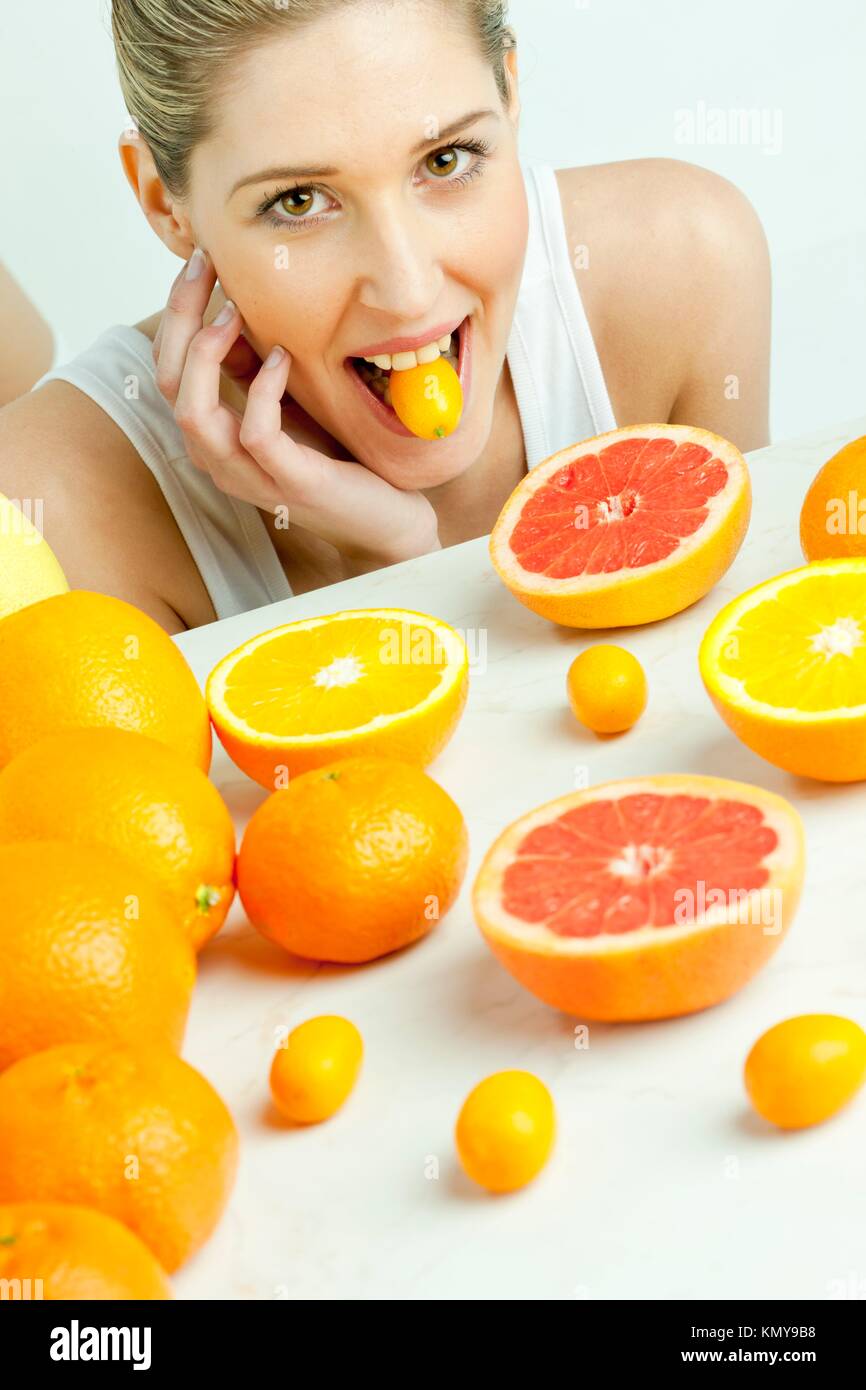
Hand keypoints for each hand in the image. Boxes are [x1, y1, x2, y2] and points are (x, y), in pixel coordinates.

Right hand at [151, 248, 439, 566]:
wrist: (386, 519)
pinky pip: (256, 433)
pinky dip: (263, 389)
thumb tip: (230, 303)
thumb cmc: (335, 458)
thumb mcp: (287, 401)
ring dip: (206, 353)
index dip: (176, 309)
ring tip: (232, 310)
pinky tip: (284, 357)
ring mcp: (249, 474)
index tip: (200, 257)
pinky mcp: (289, 483)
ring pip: (192, 411)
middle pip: (167, 380)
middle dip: (180, 315)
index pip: (166, 364)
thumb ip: (252, 367)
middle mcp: (218, 456)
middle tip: (204, 263)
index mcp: (212, 432)